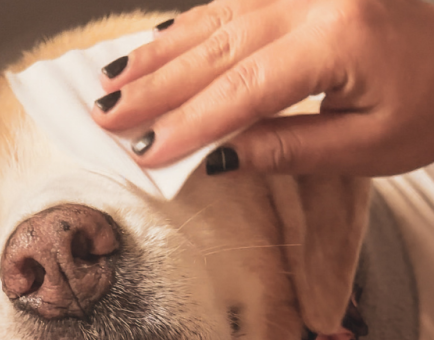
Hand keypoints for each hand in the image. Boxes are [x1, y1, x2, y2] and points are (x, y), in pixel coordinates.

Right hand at [92, 0, 433, 174]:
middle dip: (155, 86)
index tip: (146, 152)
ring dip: (161, 53)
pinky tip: (160, 45)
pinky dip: (190, 27)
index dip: (188, 124)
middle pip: (216, 47)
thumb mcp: (369, 145)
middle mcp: (315, 0)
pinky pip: (233, 3)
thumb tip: (222, 157)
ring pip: (216, 18)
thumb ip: (291, 147)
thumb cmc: (432, 103)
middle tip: (105, 115)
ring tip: (114, 80)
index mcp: (336, 41)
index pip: (242, 91)